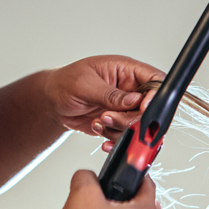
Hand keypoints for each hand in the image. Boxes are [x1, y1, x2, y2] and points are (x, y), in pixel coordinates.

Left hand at [41, 55, 164, 150]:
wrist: (52, 103)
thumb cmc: (65, 83)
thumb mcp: (86, 85)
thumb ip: (111, 94)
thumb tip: (135, 100)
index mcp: (126, 70)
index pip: (155, 80)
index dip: (156, 95)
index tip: (144, 107)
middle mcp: (131, 89)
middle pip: (150, 108)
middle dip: (132, 118)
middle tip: (109, 117)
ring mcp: (126, 107)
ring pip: (139, 125)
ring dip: (119, 129)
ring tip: (99, 121)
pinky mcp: (120, 122)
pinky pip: (127, 136)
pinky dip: (114, 138)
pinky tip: (99, 131)